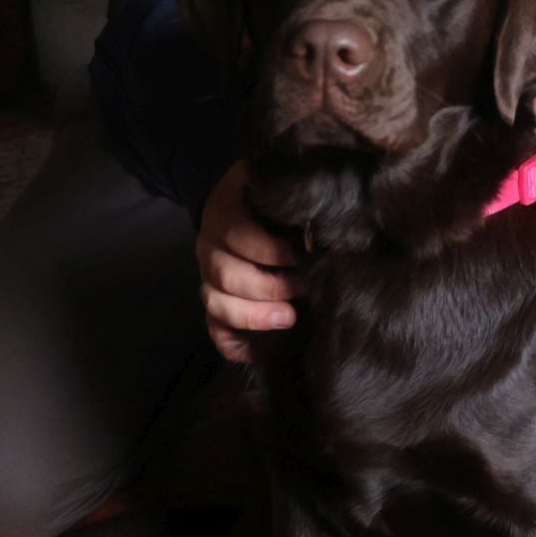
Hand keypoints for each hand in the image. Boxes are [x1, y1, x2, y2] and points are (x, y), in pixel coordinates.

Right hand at [196, 159, 298, 362]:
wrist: (234, 202)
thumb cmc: (266, 198)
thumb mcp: (273, 187)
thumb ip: (293, 195)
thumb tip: (328, 214)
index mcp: (224, 216)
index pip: (239, 236)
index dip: (271, 251)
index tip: (305, 257)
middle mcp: (209, 249)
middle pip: (226, 276)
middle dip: (268, 288)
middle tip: (304, 290)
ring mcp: (207, 278)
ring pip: (216, 304)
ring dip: (253, 316)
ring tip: (289, 319)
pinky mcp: (214, 302)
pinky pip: (213, 329)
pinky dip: (232, 343)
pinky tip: (259, 349)